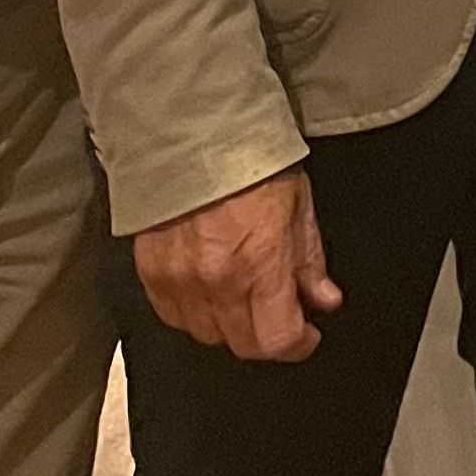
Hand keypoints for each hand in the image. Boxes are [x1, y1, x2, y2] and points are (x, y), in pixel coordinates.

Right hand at [134, 166, 342, 361]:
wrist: (193, 130)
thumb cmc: (252, 160)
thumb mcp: (298, 205)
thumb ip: (310, 261)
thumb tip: (325, 300)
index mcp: (261, 264)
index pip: (278, 340)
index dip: (298, 345)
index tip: (306, 334)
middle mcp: (218, 281)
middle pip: (243, 345)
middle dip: (267, 336)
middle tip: (276, 312)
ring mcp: (180, 280)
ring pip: (206, 334)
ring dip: (228, 325)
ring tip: (240, 294)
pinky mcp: (150, 272)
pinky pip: (172, 315)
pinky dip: (192, 311)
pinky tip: (206, 288)